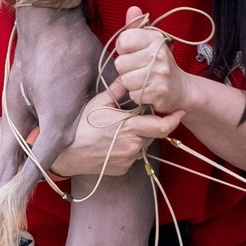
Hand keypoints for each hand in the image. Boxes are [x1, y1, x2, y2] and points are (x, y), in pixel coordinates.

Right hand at [47, 87, 178, 180]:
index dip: (173, 120)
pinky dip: (128, 148)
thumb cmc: (80, 126)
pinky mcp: (123, 168)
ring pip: (143, 145)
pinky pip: (133, 156)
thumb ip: (118, 91)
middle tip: (136, 119)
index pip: (161, 126)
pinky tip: (112, 144)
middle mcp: (132, 145)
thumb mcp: (98, 104)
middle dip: (149, 125)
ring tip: (118, 131)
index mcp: (129, 127)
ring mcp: (128, 159)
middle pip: (153, 134)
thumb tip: (128, 76)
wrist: (66, 153)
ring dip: (138, 137)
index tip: (180, 113)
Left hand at [109, 6, 196, 116]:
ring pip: (125, 80)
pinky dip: (137, 94)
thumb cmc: (160, 63)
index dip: (123, 49)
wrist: (181, 88)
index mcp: (155, 38)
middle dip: (126, 69)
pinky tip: (148, 90)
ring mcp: (160, 74)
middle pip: (120, 63)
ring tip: (144, 80)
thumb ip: (136, 27)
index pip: (123, 40)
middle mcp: (159, 54)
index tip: (132, 52)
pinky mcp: (159, 92)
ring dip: (131, 83)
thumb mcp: (150, 42)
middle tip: (140, 69)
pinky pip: (133, 94)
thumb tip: (132, 9)